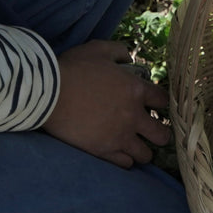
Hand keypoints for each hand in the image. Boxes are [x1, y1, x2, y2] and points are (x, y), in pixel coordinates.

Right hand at [43, 40, 171, 167]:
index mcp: (135, 90)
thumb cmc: (74, 68)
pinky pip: (126, 164)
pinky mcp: (103, 151)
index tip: (155, 104)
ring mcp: (119, 136)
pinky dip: (126, 159)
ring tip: (136, 144)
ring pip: (146, 154)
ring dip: (143, 149)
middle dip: (160, 132)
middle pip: (162, 133)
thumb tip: (129, 59)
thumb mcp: (99, 49)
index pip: (163, 100)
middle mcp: (133, 116)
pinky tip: (121, 152)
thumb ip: (119, 52)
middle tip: (152, 130)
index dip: (161, 102)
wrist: (49, 93)